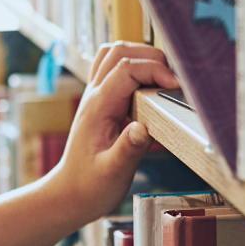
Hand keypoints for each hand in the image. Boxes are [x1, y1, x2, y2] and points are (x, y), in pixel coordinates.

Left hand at [43, 42, 180, 222]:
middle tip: (172, 81)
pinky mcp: (101, 102)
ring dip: (141, 58)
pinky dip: (134, 67)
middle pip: (119, 51)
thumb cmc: (90, 187)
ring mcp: (96, 96)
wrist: (69, 194)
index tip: (175, 87)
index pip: (126, 69)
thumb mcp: (112, 173)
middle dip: (151, 57)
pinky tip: (149, 89)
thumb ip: (128, 150)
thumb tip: (143, 127)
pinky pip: (114, 69)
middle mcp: (94, 96)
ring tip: (162, 79)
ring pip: (115, 54)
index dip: (154, 70)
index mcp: (98, 108)